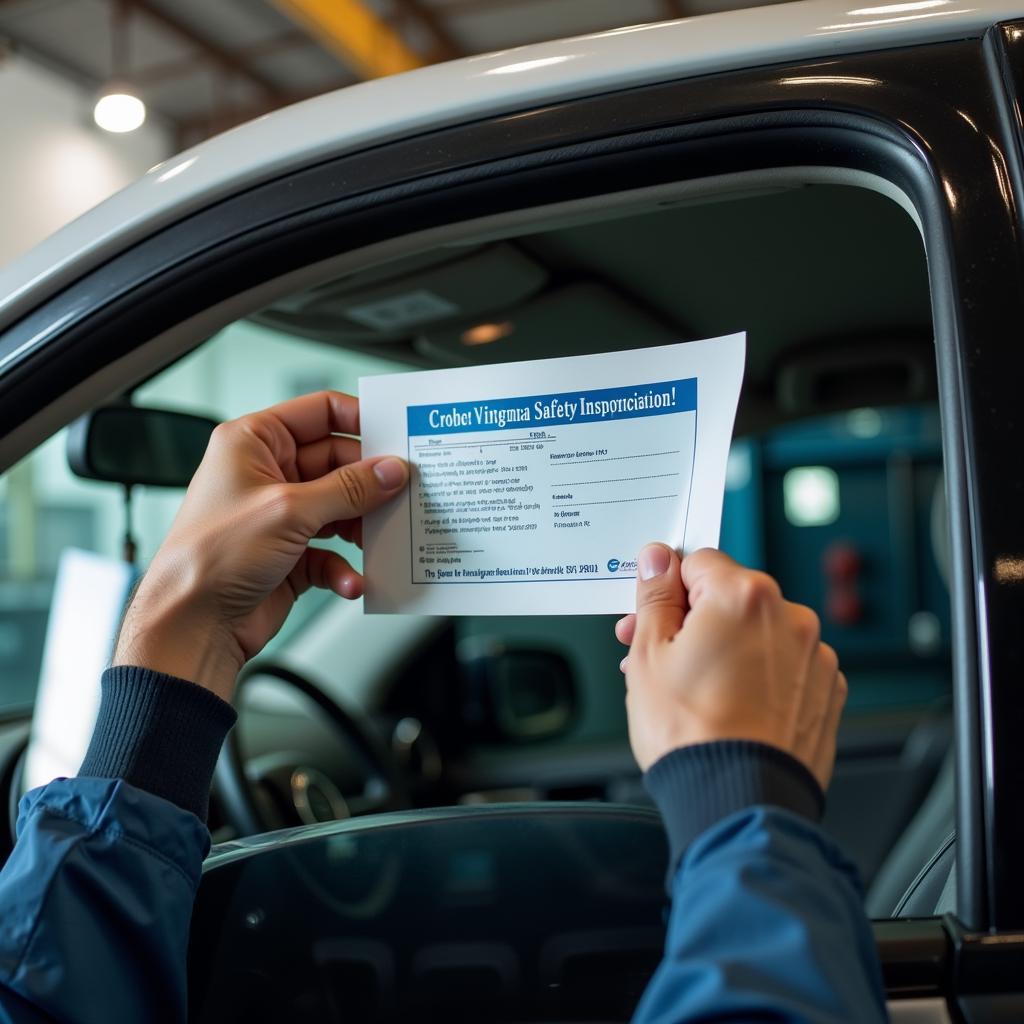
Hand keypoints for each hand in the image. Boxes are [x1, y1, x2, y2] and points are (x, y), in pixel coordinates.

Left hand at [114, 391, 408, 700]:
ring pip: (341, 507)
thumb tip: (390, 471)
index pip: (319, 412)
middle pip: (338, 462)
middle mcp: (266, 473)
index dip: (360, 420)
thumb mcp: (289, 510)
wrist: (191, 626)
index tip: (396, 435)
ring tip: (380, 537)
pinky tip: (350, 578)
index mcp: (254, 442)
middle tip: (402, 492)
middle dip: (369, 482)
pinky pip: (332, 550)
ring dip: (362, 525)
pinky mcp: (291, 554)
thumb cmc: (209, 558)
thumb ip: (348, 488)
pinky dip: (345, 565)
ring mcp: (280, 515)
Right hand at [614, 545, 846, 789]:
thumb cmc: (693, 734)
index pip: (698, 561)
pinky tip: (731, 706)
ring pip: (757, 634)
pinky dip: (758, 678)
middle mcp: (789, 617)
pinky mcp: (825, 692)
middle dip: (693, 621)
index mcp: (744, 596)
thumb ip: (656, 596)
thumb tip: (657, 560)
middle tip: (660, 656)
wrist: (737, 801)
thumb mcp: (650, 654)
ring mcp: (814, 656)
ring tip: (694, 690)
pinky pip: (783, 667)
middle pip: (730, 598)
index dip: (667, 589)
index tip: (653, 613)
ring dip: (726, 649)